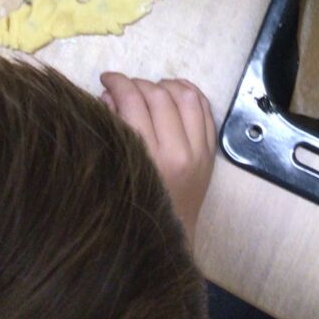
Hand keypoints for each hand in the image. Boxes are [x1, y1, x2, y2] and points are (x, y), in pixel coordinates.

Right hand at [100, 72, 215, 245]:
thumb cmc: (134, 209)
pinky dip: (190, 92)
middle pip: (158, 96)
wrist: (171, 240)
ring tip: (150, 88)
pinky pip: (205, 109)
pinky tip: (174, 91)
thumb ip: (112, 128)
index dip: (118, 83)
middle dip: (137, 83)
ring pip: (187, 96)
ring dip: (165, 85)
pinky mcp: (212, 152)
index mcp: (150, 158)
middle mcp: (179, 152)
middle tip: (124, 87)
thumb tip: (110, 94)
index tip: (107, 78)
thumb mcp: (116, 170)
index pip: (134, 102)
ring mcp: (200, 151)